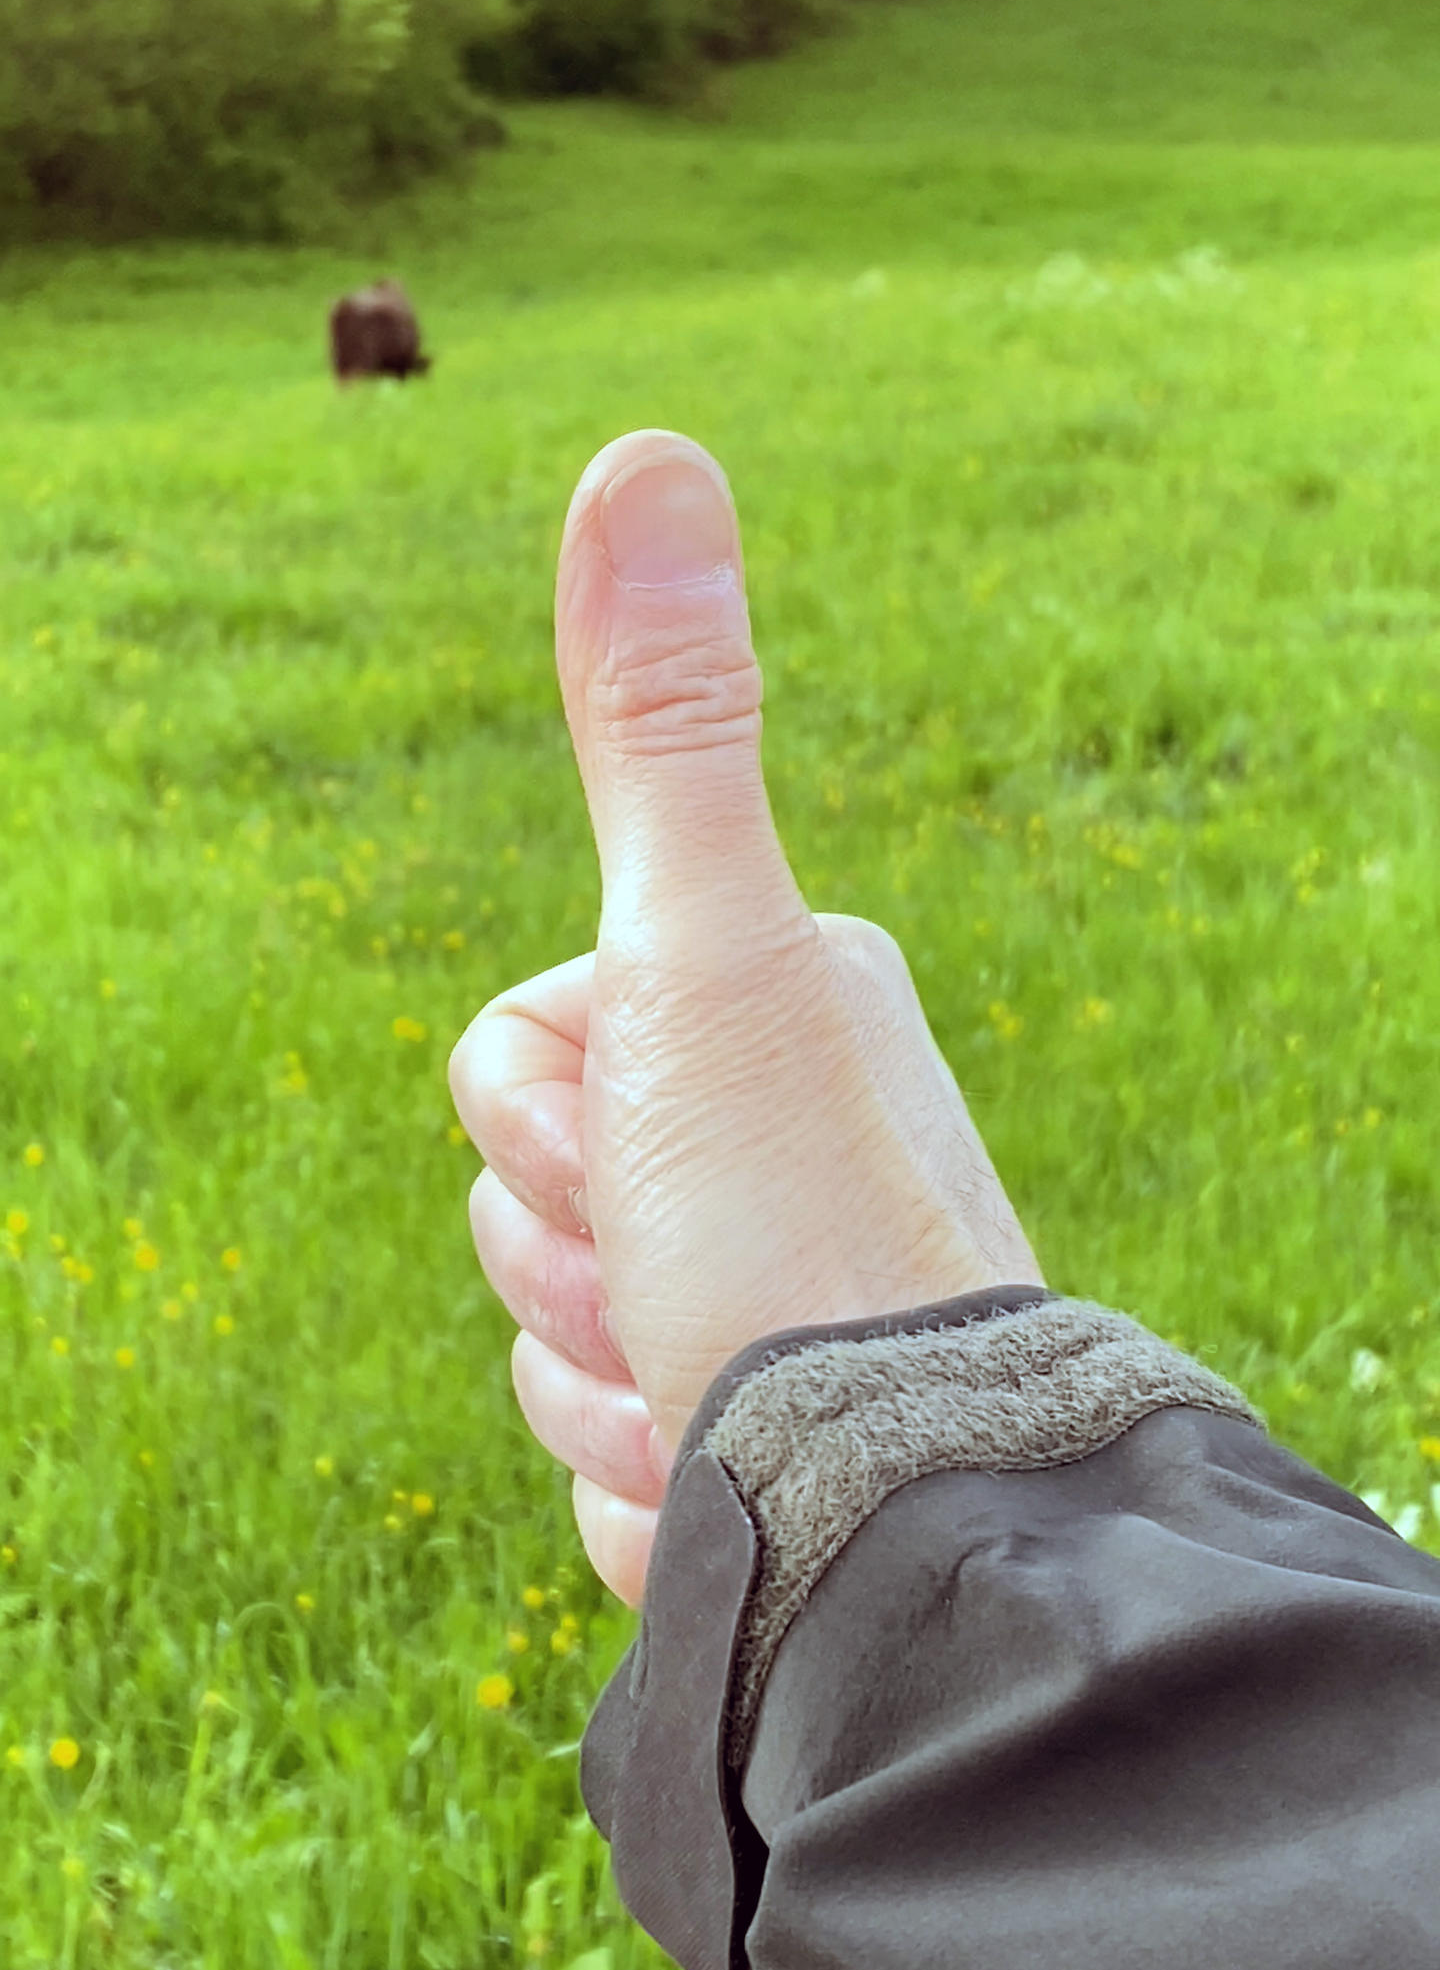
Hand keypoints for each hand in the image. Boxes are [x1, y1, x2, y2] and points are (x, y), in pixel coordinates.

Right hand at [449, 432, 1039, 1601]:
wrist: (892, 1518)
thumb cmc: (789, 1225)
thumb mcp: (704, 951)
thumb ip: (664, 721)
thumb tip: (646, 451)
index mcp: (778, 1000)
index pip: (516, 1046)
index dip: (534, 1121)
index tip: (639, 1160)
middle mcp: (780, 1129)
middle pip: (520, 1185)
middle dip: (561, 1261)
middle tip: (675, 1286)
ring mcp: (761, 1283)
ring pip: (546, 1323)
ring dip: (592, 1380)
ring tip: (708, 1392)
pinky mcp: (747, 1427)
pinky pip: (598, 1438)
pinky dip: (634, 1471)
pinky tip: (717, 1471)